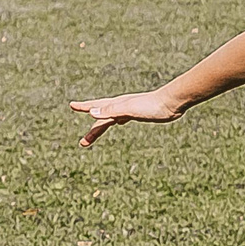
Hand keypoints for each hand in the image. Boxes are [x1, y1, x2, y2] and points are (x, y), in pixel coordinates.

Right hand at [69, 90, 183, 146]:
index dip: (84, 107)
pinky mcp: (141, 112)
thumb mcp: (129, 110)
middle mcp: (122, 106)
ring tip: (95, 134)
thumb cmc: (153, 106)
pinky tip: (120, 121)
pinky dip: (117, 120)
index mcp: (118, 105)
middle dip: (93, 130)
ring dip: (102, 126)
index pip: (96, 107)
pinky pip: (124, 117)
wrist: (173, 102)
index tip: (72, 105)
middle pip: (102, 118)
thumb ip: (112, 110)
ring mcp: (131, 109)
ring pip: (112, 118)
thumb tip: (92, 112)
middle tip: (83, 143)